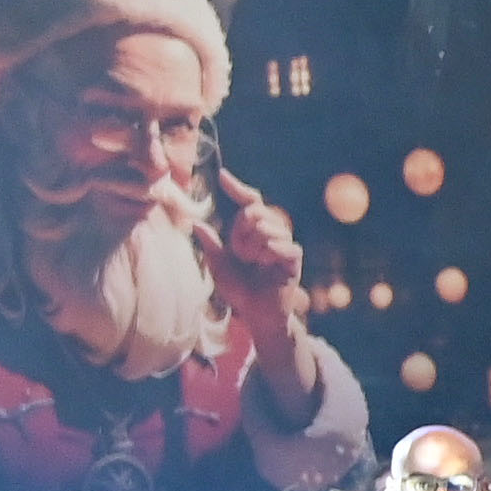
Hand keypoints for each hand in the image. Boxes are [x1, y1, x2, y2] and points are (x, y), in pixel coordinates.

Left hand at [207, 172, 314, 375]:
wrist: (255, 314)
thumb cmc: (239, 290)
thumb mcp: (218, 266)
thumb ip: (211, 245)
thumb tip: (197, 223)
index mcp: (254, 231)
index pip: (249, 202)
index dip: (237, 188)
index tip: (222, 176)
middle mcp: (272, 232)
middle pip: (254, 212)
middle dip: (239, 232)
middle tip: (240, 254)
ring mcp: (284, 244)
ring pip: (266, 227)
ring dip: (252, 247)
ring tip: (253, 263)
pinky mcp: (294, 259)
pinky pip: (282, 244)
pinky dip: (269, 253)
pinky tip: (265, 265)